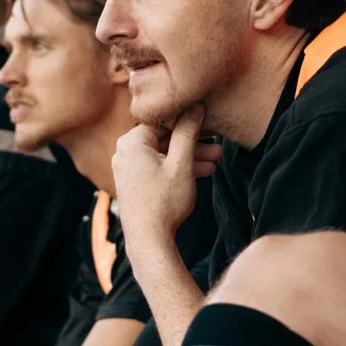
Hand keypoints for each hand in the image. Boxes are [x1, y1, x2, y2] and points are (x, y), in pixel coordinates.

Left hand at [112, 105, 220, 243]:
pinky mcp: (133, 181)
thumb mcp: (182, 163)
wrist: (148, 240)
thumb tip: (196, 105)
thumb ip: (188, 131)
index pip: (164, 120)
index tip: (211, 125)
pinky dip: (177, 169)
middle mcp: (125, 151)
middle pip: (165, 139)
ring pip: (164, 155)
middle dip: (194, 144)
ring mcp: (128, 168)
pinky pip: (158, 167)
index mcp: (132, 141)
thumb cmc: (164, 202)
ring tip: (217, 163)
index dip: (190, 122)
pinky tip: (202, 174)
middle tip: (219, 148)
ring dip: (190, 158)